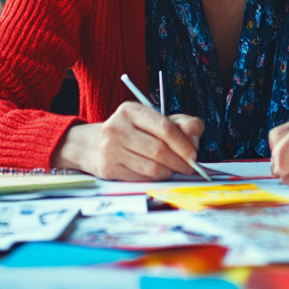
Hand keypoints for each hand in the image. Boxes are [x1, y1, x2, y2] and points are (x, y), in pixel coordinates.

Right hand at [53, 102, 204, 180]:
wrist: (93, 145)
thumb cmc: (131, 131)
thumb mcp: (154, 119)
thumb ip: (180, 123)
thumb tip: (195, 134)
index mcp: (131, 110)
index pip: (164, 127)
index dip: (183, 143)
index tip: (194, 155)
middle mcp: (117, 127)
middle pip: (159, 150)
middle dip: (179, 162)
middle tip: (189, 167)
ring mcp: (110, 149)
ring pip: (152, 168)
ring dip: (169, 171)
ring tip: (173, 168)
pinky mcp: (109, 168)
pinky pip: (142, 178)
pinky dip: (155, 178)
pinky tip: (157, 172)